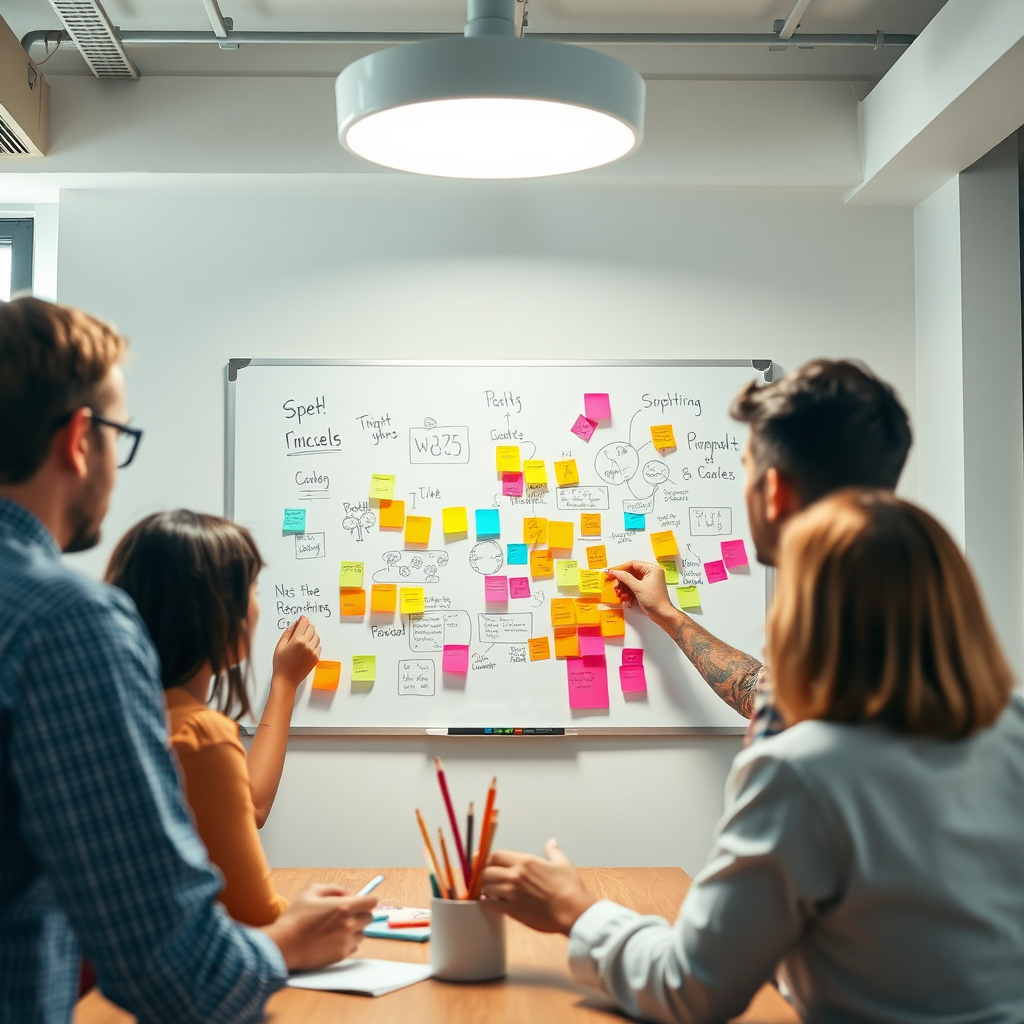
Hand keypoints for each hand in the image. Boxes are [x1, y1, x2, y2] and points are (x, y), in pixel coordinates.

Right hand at [261, 885, 376, 971]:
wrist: (284, 945)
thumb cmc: (296, 917)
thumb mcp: (311, 892)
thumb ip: (332, 888)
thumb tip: (348, 892)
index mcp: (345, 906)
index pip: (372, 902)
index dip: (368, 899)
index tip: (361, 901)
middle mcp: (349, 924)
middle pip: (369, 918)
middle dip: (361, 914)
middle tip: (346, 914)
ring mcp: (346, 941)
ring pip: (362, 933)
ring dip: (355, 929)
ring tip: (337, 928)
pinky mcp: (341, 955)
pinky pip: (354, 946)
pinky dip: (348, 942)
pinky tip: (333, 940)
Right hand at [271, 616, 320, 689]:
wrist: (286, 680)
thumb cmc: (281, 664)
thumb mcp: (280, 646)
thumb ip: (288, 632)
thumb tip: (295, 624)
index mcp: (297, 640)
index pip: (305, 624)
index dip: (303, 620)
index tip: (302, 619)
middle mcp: (307, 645)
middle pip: (312, 629)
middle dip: (307, 628)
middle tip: (300, 631)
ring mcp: (313, 652)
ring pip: (317, 637)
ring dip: (311, 636)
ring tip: (303, 641)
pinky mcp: (316, 658)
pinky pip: (318, 646)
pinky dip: (314, 645)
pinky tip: (306, 648)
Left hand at [480, 840, 596, 934]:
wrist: (572, 911)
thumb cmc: (570, 888)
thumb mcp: (563, 864)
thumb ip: (553, 851)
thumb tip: (551, 842)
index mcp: (525, 861)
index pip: (495, 855)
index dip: (489, 860)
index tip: (488, 864)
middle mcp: (515, 875)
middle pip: (487, 872)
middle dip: (486, 876)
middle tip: (489, 880)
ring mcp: (512, 893)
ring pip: (486, 888)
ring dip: (486, 891)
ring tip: (491, 893)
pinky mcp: (512, 910)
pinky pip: (490, 905)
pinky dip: (488, 904)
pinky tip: (492, 904)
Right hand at [606, 561, 675, 625]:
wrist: (662, 614)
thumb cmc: (656, 600)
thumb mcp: (638, 587)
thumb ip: (625, 578)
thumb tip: (616, 572)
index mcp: (652, 569)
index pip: (633, 564)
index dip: (621, 568)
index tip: (612, 572)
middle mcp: (650, 574)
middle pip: (630, 573)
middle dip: (622, 582)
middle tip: (615, 586)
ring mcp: (647, 582)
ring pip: (630, 582)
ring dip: (624, 589)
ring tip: (621, 595)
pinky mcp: (645, 590)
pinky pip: (633, 588)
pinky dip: (629, 594)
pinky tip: (628, 600)